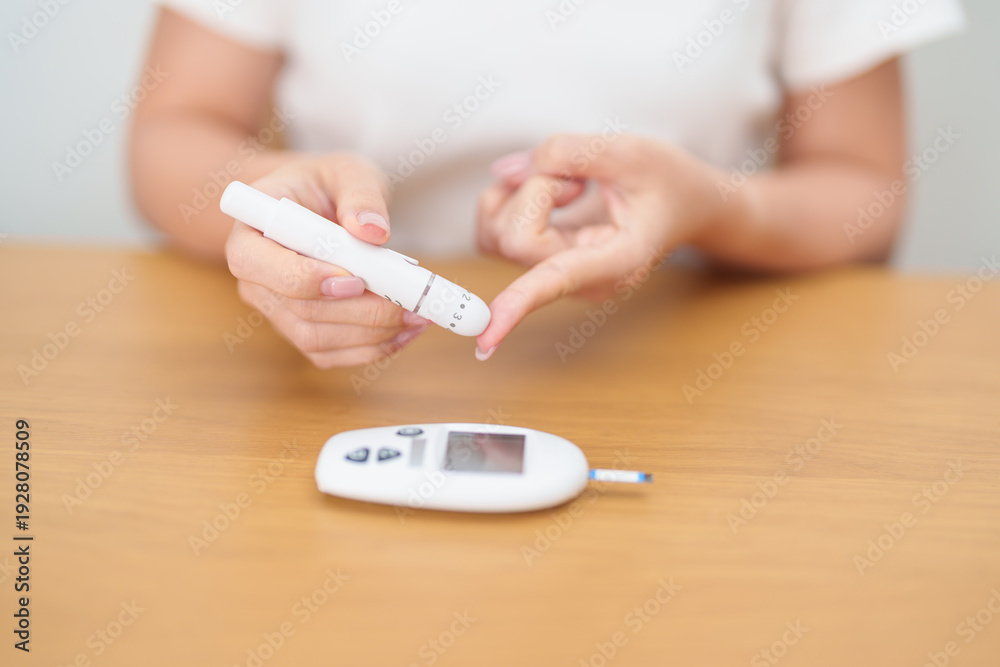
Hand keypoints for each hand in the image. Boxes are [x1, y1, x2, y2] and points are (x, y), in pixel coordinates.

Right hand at [224, 154, 429, 367]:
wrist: (318, 207)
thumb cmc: (326, 186)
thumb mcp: (346, 172)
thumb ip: (360, 195)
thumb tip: (372, 231)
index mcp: (250, 232)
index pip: (255, 264)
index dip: (302, 278)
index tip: (355, 279)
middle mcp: (255, 278)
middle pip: (298, 308)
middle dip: (359, 311)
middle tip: (409, 303)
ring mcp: (276, 310)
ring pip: (316, 338)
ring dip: (371, 334)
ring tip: (417, 316)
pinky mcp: (301, 330)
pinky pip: (330, 353)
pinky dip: (370, 348)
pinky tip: (405, 332)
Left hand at [475, 134, 728, 358]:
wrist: (683, 204)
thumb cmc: (666, 181)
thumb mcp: (630, 151)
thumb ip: (568, 153)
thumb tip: (505, 175)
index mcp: (617, 261)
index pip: (558, 279)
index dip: (519, 303)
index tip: (486, 340)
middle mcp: (581, 281)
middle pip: (517, 238)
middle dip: (538, 190)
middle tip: (580, 180)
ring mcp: (554, 275)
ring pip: (496, 235)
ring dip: (520, 194)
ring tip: (569, 187)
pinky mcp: (533, 263)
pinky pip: (488, 232)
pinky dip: (506, 198)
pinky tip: (547, 192)